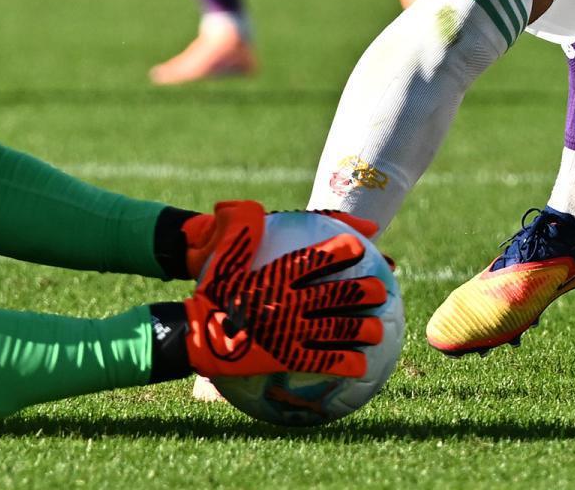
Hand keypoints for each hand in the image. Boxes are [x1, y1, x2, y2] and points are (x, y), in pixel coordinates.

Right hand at [180, 207, 388, 380]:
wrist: (193, 332)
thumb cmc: (208, 285)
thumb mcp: (221, 249)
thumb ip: (242, 224)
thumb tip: (260, 208)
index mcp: (276, 273)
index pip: (318, 257)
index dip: (344, 250)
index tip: (362, 246)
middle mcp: (288, 301)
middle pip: (338, 294)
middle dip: (364, 292)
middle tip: (381, 290)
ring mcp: (288, 331)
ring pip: (336, 329)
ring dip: (362, 329)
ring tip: (379, 330)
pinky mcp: (284, 358)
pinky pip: (322, 361)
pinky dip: (345, 362)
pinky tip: (361, 366)